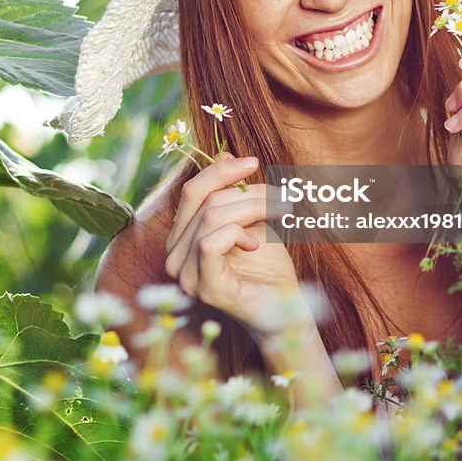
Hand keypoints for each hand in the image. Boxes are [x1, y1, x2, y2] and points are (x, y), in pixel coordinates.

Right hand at [164, 152, 313, 340]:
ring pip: (211, 217)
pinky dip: (238, 232)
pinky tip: (256, 243)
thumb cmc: (267, 265)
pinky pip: (211, 243)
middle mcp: (175, 256)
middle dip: (246, 192)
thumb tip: (222, 152)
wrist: (286, 308)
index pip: (191, 192)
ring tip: (278, 213)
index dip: (220, 171)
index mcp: (181, 238)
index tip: (252, 163)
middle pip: (203, 201)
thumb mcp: (251, 218)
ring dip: (252, 208)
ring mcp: (186, 275)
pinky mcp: (204, 288)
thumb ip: (232, 191)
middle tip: (279, 197)